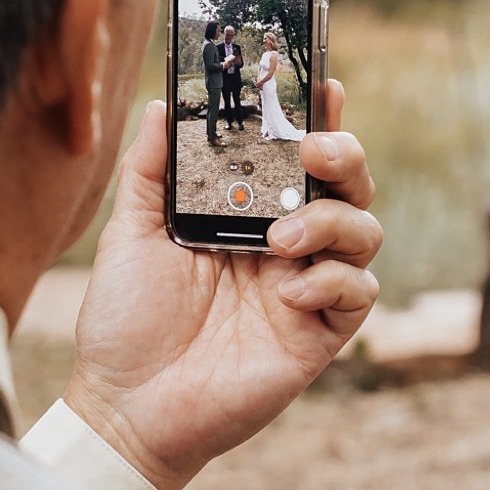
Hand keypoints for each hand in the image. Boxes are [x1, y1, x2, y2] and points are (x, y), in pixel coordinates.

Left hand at [62, 81, 381, 489]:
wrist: (125, 404)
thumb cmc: (125, 321)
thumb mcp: (130, 233)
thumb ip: (151, 169)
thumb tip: (165, 104)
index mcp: (248, 213)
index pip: (298, 157)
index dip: (320, 119)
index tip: (325, 85)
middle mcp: (287, 244)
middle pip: (349, 186)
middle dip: (346, 156)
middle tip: (314, 150)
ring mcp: (307, 289)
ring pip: (365, 233)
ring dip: (332, 223)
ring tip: (279, 238)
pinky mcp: (318, 335)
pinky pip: (359, 295)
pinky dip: (335, 282)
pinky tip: (290, 290)